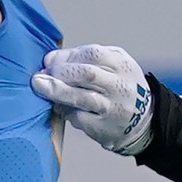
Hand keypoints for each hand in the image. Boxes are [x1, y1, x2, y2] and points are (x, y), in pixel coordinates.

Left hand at [33, 45, 155, 154]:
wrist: (142, 122)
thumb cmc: (119, 87)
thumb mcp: (112, 65)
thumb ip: (84, 59)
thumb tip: (51, 59)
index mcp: (122, 65)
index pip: (93, 54)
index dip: (68, 56)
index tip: (49, 60)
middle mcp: (120, 85)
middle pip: (87, 74)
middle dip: (60, 72)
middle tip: (41, 75)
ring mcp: (113, 108)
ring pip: (83, 97)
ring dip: (57, 90)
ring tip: (39, 85)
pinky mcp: (105, 128)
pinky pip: (80, 118)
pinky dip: (66, 111)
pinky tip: (60, 108)